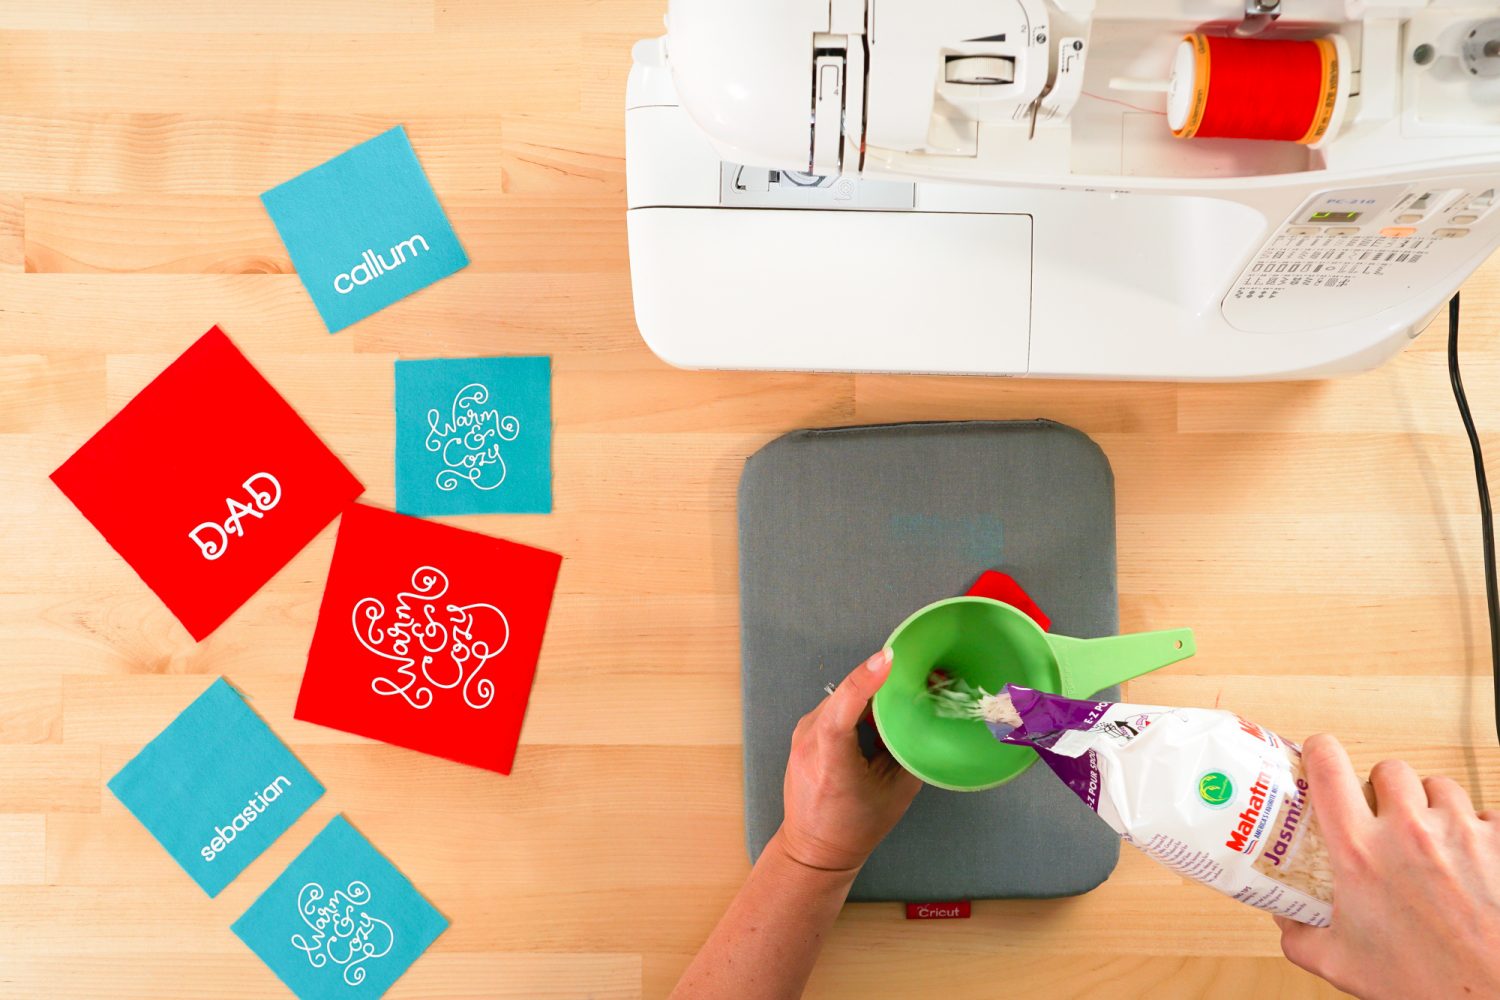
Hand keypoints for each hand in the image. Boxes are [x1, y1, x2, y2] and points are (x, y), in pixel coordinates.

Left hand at [778, 650, 921, 871]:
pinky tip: (878, 717)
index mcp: (831, 763)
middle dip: (882, 683)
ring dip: (871, 696)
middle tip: (918, 676)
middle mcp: (809, 742)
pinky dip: (858, 706)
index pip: (842, 712)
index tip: (888, 659)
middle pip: (846, 696)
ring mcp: (802, 733)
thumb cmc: (856, 827)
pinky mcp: (804, 731)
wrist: (813, 848)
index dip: (864, 682)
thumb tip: (924, 714)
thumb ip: (908, 750)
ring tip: (901, 700)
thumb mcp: (896, 793)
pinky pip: (835, 707)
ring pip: (842, 697)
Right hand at [1275, 734, 1499, 998]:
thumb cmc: (1427, 982)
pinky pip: (1484, 815)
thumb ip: (1300, 934)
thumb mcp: (1341, 962)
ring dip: (1431, 807)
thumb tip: (1286, 917)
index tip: (1319, 757)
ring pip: (1439, 786)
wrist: (1492, 997)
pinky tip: (1470, 859)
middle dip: (1384, 789)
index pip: (1328, 766)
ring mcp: (1460, 831)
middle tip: (1383, 818)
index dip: (1320, 752)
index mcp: (1359, 851)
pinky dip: (1476, 831)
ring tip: (1430, 840)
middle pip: (1388, 769)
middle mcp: (1408, 831)